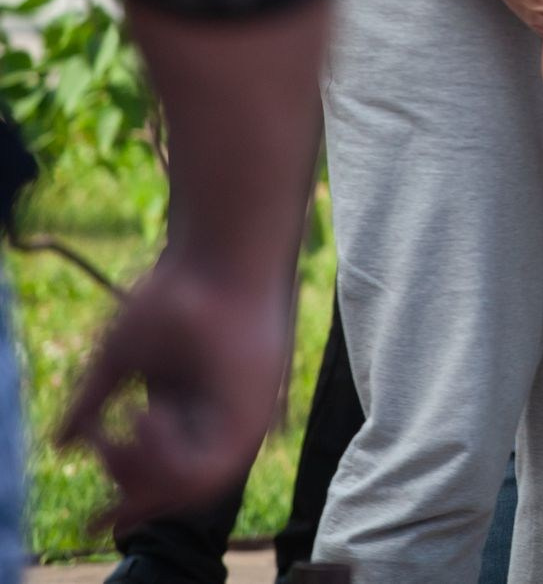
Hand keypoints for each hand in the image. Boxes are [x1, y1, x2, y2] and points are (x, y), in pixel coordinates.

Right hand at [55, 250, 295, 527]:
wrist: (214, 262)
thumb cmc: (170, 297)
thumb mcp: (118, 359)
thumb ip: (91, 405)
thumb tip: (60, 443)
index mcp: (186, 409)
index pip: (157, 473)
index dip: (124, 496)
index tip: (91, 510)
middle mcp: (214, 423)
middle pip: (171, 491)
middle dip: (128, 485)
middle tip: (104, 441)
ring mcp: (235, 424)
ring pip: (189, 491)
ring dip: (144, 469)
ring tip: (133, 418)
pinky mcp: (251, 421)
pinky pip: (208, 475)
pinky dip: (167, 460)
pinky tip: (148, 415)